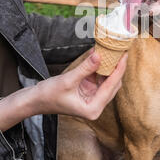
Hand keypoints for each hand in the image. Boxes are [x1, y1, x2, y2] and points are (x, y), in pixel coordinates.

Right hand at [0, 51, 127, 131]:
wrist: (35, 100)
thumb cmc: (48, 95)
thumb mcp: (68, 80)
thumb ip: (85, 68)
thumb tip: (100, 55)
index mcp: (93, 109)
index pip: (111, 86)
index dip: (119, 69)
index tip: (124, 55)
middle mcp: (95, 106)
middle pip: (113, 84)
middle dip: (117, 67)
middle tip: (121, 51)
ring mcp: (92, 99)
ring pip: (107, 81)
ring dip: (109, 67)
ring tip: (114, 51)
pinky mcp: (88, 93)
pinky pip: (98, 79)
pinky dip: (100, 68)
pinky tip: (101, 55)